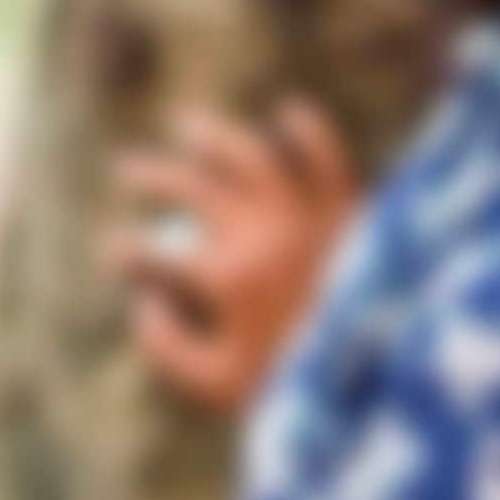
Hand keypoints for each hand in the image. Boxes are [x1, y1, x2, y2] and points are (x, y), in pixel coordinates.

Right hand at [100, 98, 358, 408]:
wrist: (383, 380)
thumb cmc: (294, 387)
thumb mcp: (215, 385)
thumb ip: (165, 348)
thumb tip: (142, 304)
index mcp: (224, 277)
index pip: (153, 252)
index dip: (124, 252)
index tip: (115, 252)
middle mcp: (259, 234)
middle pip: (192, 189)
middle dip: (151, 177)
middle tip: (127, 170)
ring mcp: (304, 215)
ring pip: (249, 158)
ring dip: (212, 137)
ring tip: (186, 125)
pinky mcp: (347, 211)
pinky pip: (328, 160)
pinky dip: (311, 134)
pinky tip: (291, 112)